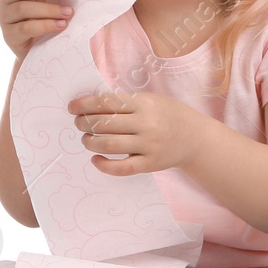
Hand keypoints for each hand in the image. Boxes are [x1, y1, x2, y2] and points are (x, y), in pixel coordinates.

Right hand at [0, 0, 72, 60]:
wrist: (35, 51)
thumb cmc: (43, 21)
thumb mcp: (45, 3)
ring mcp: (4, 17)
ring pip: (22, 8)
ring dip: (49, 9)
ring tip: (67, 12)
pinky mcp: (8, 35)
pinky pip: (25, 28)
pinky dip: (45, 25)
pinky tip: (60, 25)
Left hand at [67, 90, 205, 175]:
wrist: (195, 138)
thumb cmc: (169, 115)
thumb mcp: (152, 100)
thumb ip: (127, 102)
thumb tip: (91, 105)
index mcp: (144, 103)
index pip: (107, 102)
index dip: (85, 105)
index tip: (72, 107)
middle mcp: (146, 123)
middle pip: (104, 123)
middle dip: (84, 123)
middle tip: (79, 124)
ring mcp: (148, 145)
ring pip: (108, 145)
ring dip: (90, 142)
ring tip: (86, 139)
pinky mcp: (150, 164)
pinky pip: (121, 168)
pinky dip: (104, 165)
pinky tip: (96, 159)